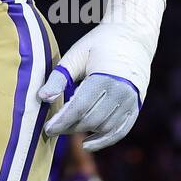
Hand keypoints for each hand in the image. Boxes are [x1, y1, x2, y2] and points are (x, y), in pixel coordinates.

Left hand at [38, 0, 165, 150]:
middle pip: (91, 119)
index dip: (63, 120)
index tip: (47, 128)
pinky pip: (121, 130)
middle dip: (70, 127)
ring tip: (67, 129)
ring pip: (105, 127)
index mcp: (104, 77)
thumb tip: (43, 98)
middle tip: (52, 129)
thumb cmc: (99, 44)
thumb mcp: (76, 55)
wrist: (133, 37)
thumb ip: (59, 77)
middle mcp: (121, 92)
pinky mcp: (137, 106)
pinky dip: (105, 140)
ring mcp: (132, 101)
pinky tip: (88, 143)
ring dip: (84, 132)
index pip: (80, 107)